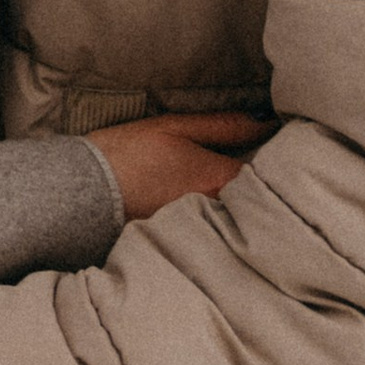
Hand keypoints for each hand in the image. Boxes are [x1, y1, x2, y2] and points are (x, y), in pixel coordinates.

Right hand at [95, 109, 269, 219]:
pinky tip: (214, 212)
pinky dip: (221, 224)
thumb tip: (266, 121)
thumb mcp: (175, 127)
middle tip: (271, 173)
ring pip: (237, 219)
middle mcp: (215, 210)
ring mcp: (200, 232)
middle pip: (257, 202)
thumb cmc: (128, 153)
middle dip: (266, 190)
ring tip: (246, 192)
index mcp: (217, 179)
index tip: (282, 152)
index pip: (269, 175)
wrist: (82, 192)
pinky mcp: (183, 243)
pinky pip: (215, 233)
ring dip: (244, 207)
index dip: (278, 163)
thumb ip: (224, 125)